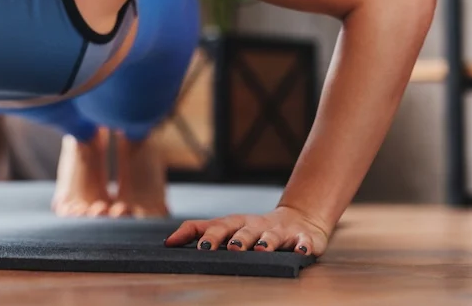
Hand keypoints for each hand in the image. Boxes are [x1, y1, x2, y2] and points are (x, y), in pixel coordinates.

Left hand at [163, 205, 330, 256]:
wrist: (297, 221)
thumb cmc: (253, 228)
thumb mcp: (226, 227)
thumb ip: (197, 231)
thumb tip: (167, 242)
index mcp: (236, 223)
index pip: (219, 226)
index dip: (210, 236)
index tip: (200, 247)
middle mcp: (256, 226)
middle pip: (245, 230)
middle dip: (239, 239)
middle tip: (232, 248)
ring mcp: (279, 232)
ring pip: (272, 235)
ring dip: (267, 241)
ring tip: (263, 250)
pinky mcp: (301, 238)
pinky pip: (303, 241)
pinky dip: (303, 245)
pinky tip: (302, 250)